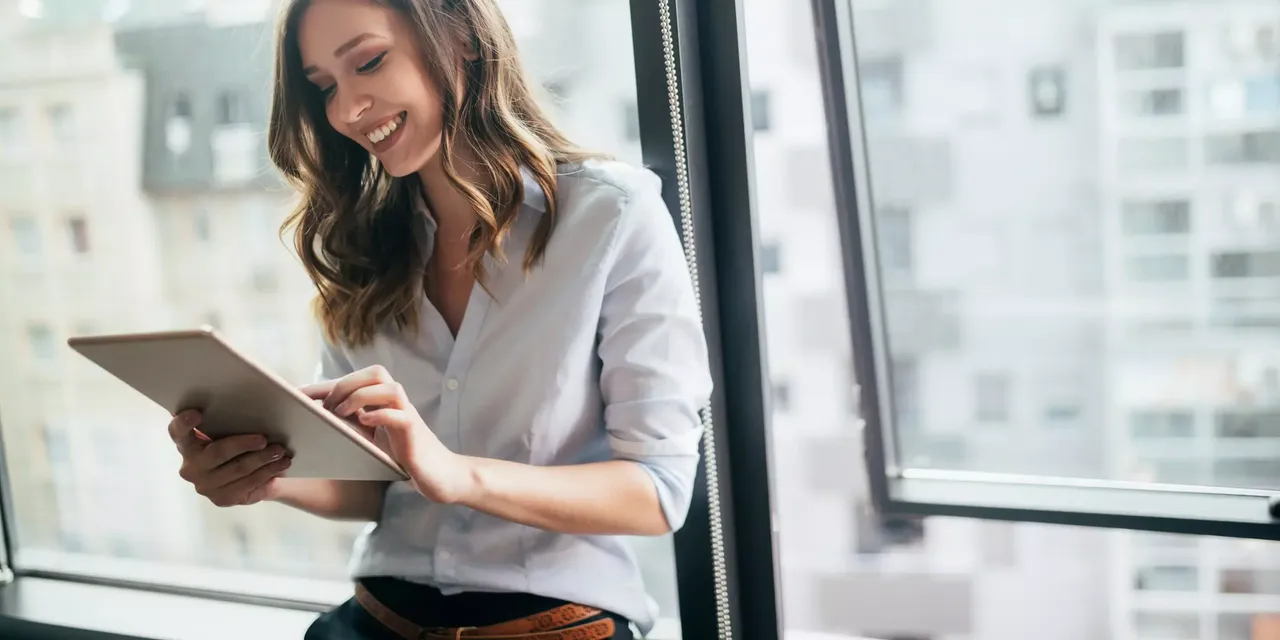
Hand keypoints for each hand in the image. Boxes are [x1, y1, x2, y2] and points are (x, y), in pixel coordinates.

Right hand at [167, 410, 292, 506]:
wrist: (247, 476)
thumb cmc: (235, 443)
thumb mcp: (230, 429)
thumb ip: (229, 418)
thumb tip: (258, 401)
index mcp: (186, 443)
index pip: (178, 431)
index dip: (184, 422)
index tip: (196, 413)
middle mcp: (190, 466)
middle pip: (217, 452)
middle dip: (243, 444)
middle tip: (264, 439)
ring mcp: (204, 485)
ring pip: (238, 470)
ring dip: (262, 459)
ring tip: (280, 451)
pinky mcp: (221, 499)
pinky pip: (247, 484)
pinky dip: (267, 472)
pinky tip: (281, 464)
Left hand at [301, 365, 474, 503]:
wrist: (438, 476)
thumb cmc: (403, 458)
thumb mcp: (371, 440)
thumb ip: (352, 426)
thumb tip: (314, 422)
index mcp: (384, 402)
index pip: (354, 381)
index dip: (324, 385)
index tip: (295, 395)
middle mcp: (398, 403)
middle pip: (377, 372)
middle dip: (346, 384)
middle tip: (326, 407)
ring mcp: (408, 415)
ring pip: (390, 387)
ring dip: (361, 396)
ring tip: (342, 412)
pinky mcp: (415, 433)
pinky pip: (400, 415)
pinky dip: (380, 415)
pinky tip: (365, 423)